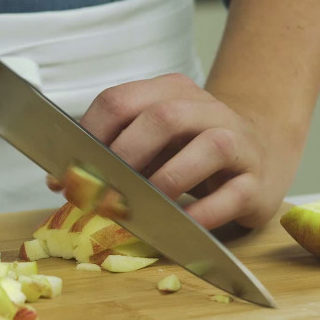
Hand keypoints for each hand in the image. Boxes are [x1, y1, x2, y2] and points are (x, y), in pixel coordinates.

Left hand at [78, 73, 297, 229]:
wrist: (260, 152)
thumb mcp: (147, 143)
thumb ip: (108, 154)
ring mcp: (238, 141)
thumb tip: (59, 181)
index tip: (69, 173)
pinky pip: (234, 194)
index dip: (88, 136)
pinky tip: (180, 226)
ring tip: (143, 207)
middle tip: (103, 193)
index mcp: (169, 92)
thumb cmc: (189, 151)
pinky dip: (204, 213)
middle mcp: (206, 109)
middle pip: (163, 118)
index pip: (119, 101)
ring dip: (168, 181)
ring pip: (210, 147)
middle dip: (125, 157)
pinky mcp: (258, 181)